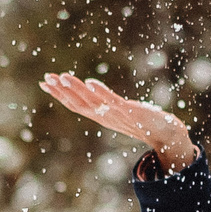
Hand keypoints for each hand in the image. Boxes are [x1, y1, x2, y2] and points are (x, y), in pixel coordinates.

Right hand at [41, 74, 198, 170]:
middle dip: (61, 90)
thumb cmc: (142, 121)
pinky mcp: (129, 111)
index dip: (59, 94)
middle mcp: (104, 116)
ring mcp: (116, 115)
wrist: (165, 134)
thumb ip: (106, 105)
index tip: (44, 83)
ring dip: (76, 89)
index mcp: (100, 116)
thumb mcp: (119, 113)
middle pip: (77, 103)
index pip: (75, 104)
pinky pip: (112, 101)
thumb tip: (96, 94)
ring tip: (62, 77)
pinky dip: (100, 92)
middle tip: (46, 78)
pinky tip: (90, 82)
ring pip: (91, 101)